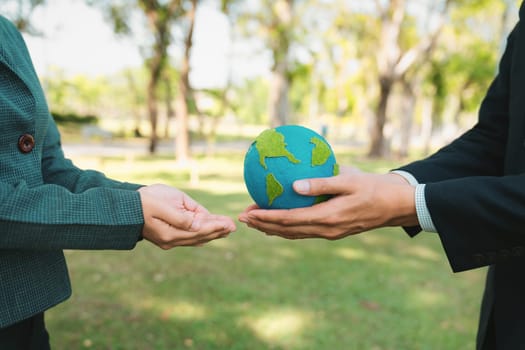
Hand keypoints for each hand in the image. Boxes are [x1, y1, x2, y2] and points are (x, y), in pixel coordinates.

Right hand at [138, 184, 235, 248]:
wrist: (126, 208)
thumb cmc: (144, 201)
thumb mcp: (162, 205)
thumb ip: (180, 217)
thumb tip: (197, 225)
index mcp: (169, 234)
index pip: (197, 231)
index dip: (214, 227)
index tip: (228, 223)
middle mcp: (171, 240)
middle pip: (199, 236)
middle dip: (217, 230)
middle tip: (233, 226)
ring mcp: (170, 240)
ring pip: (196, 237)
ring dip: (213, 232)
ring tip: (228, 228)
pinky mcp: (170, 236)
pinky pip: (190, 236)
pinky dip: (203, 233)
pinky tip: (214, 230)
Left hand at [238, 167, 417, 239]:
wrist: (395, 205)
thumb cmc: (374, 187)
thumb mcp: (349, 180)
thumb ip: (321, 183)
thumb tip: (293, 186)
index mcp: (328, 217)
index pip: (289, 220)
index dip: (266, 218)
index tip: (248, 214)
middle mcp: (326, 230)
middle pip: (287, 231)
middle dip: (263, 225)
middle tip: (243, 218)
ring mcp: (329, 233)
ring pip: (294, 234)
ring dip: (273, 229)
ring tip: (255, 221)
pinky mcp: (333, 231)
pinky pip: (304, 232)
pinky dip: (287, 228)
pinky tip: (279, 222)